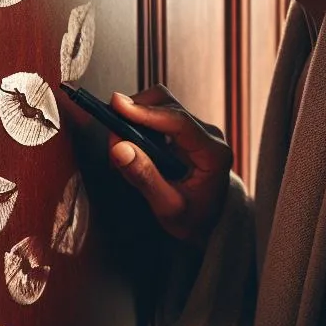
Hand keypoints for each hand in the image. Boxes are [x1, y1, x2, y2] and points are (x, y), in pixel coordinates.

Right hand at [107, 83, 232, 249]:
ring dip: (134, 118)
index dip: (146, 112)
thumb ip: (145, 178)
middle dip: (135, 111)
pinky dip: (138, 124)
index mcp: (214, 153)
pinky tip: (129, 147)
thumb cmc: (193, 219)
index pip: (180, 122)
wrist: (208, 222)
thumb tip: (118, 147)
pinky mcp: (184, 130)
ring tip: (119, 148)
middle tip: (111, 135)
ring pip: (160, 104)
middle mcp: (208, 134)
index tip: (117, 105)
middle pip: (168, 104)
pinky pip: (157, 115)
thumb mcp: (168, 207)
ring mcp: (197, 130)